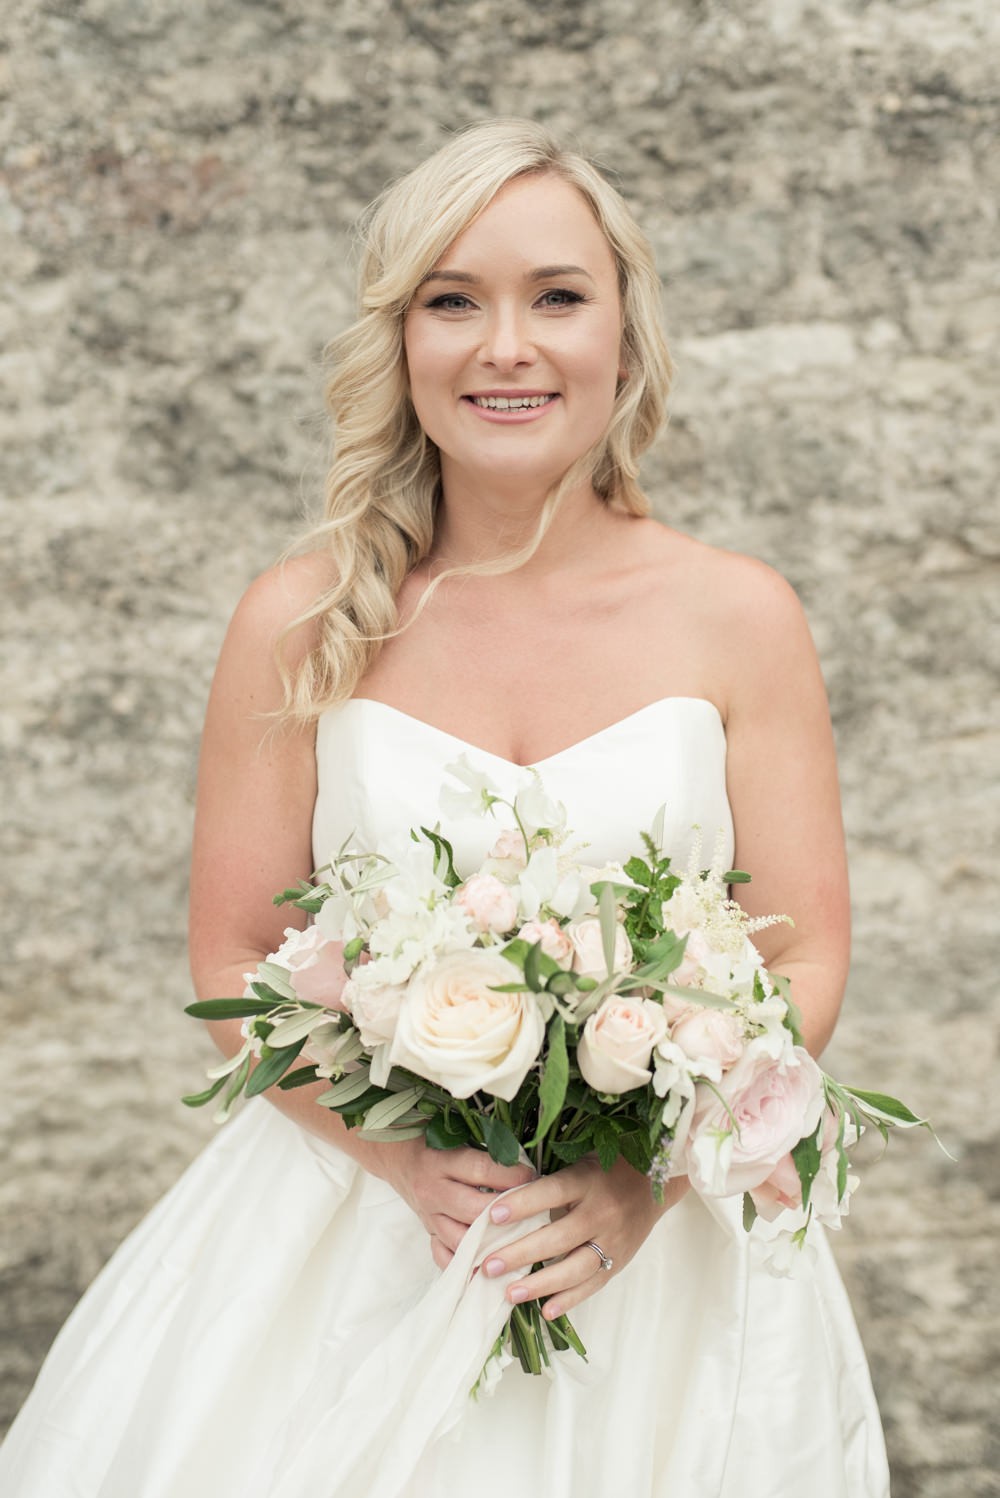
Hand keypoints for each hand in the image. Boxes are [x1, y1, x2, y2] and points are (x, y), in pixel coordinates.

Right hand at [379, 1140, 535, 1269]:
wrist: (397, 1157)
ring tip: (520, 1243)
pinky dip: (468, 1266)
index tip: (533, 1177)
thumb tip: (526, 1170)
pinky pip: (446, 1258)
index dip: (511, 1175)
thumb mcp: (457, 1138)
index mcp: (441, 1162)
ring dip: (492, 1244)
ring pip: (462, 1240)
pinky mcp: (428, 1234)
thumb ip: (486, 1153)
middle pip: (474, 1210)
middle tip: (533, 1209)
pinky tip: (489, 1267)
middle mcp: (433, 1191)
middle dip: (507, 1212)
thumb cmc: (434, 1144)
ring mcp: (429, 1217)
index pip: (481, 1170)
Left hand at [479, 1156, 689, 1319]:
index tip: (492, 1216)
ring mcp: (613, 1240)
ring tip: (510, 1294)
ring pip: (574, 1268)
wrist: (656, 1183)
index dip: (523, 1203)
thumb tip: (504, 1202)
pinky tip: (546, 1310)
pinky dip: (569, 1299)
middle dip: (520, 1253)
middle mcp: (601, 1212)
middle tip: (488, 1266)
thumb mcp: (581, 1162)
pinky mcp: (619, 1261)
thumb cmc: (607, 1168)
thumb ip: (551, 1182)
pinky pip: (593, 1284)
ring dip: (540, 1283)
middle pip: (558, 1237)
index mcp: (588, 1180)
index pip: (552, 1192)